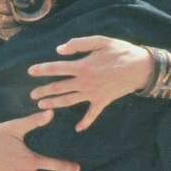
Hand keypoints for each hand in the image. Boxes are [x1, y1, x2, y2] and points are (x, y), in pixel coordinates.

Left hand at [27, 36, 154, 130]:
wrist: (141, 67)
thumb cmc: (121, 51)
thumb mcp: (101, 41)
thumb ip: (79, 44)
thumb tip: (59, 50)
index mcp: (83, 66)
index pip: (57, 68)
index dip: (42, 70)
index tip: (30, 72)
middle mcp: (85, 82)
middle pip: (60, 87)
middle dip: (44, 91)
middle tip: (31, 95)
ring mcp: (93, 93)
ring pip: (70, 100)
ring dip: (55, 104)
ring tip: (41, 106)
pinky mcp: (103, 101)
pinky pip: (92, 114)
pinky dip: (85, 122)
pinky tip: (78, 129)